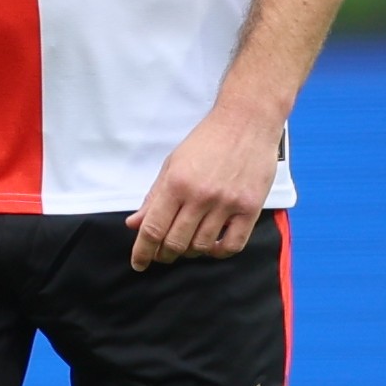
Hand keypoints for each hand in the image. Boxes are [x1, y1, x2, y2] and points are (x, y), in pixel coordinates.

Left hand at [129, 101, 281, 270]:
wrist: (246, 121)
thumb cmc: (208, 140)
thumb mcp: (173, 164)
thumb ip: (154, 196)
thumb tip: (134, 224)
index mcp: (177, 183)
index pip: (153, 229)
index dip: (142, 252)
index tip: (139, 263)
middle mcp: (200, 195)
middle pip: (175, 243)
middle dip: (165, 254)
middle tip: (164, 252)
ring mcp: (227, 203)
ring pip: (201, 246)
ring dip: (190, 251)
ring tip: (189, 243)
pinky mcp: (250, 208)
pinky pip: (231, 245)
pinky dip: (217, 252)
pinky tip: (212, 245)